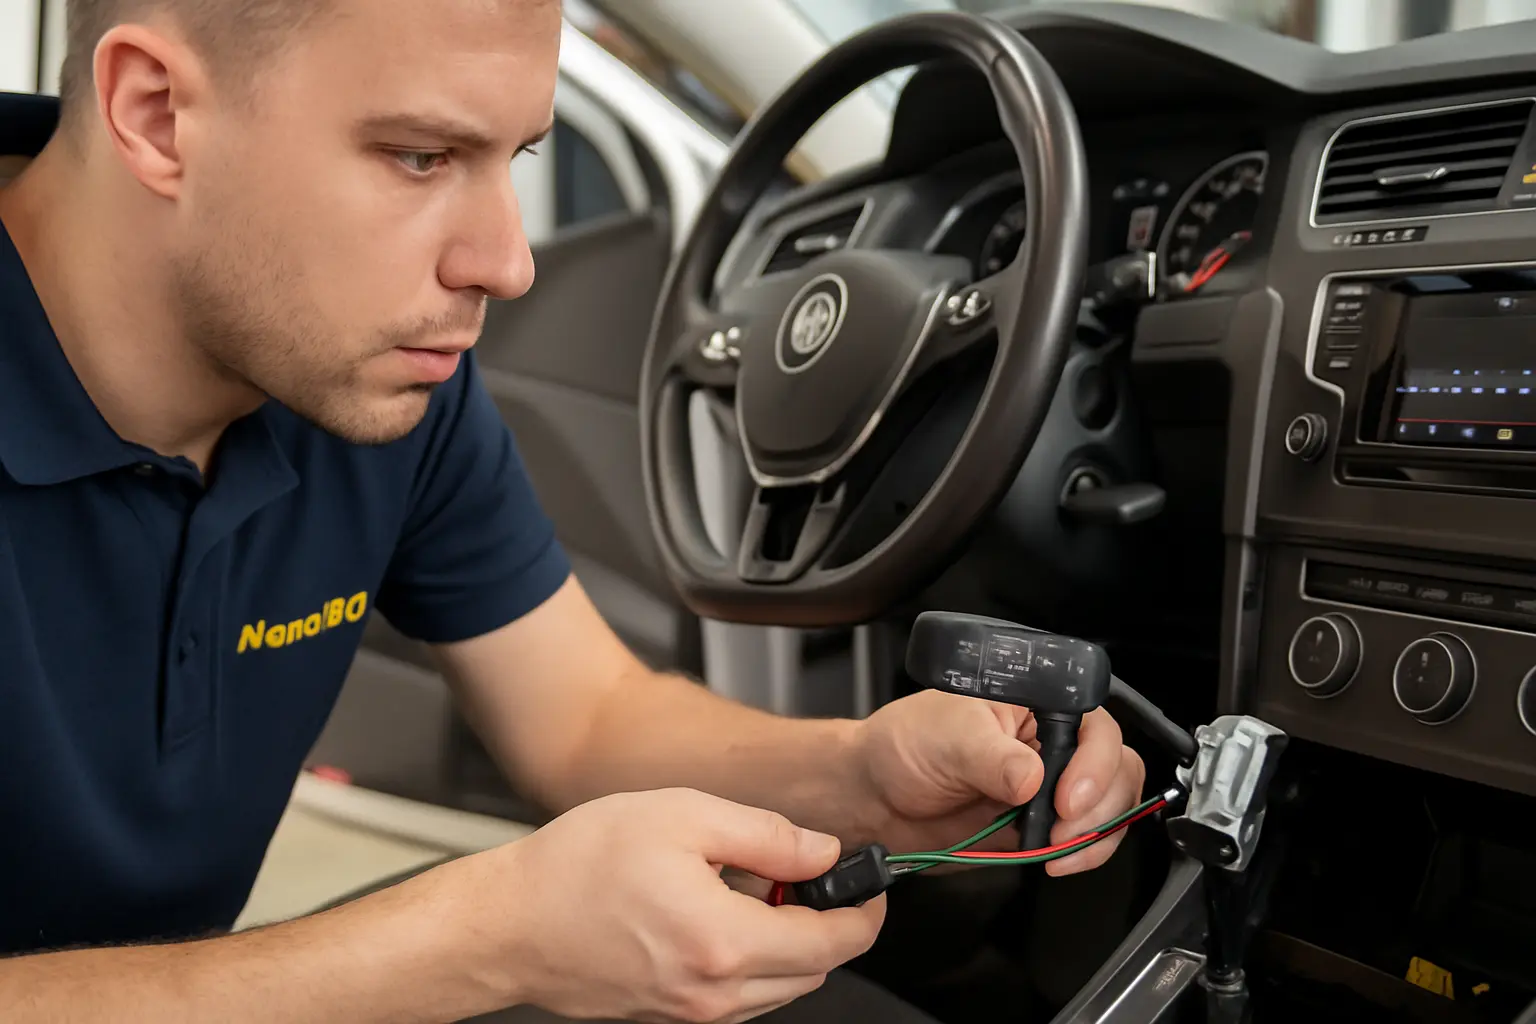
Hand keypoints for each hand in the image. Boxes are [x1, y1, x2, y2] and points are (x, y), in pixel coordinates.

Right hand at [425, 788, 883, 1022]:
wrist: (509, 922)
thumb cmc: (580, 864)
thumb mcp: (683, 816)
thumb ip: (767, 836)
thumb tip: (823, 852)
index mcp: (726, 942)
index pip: (833, 942)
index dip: (865, 912)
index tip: (872, 885)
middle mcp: (714, 993)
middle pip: (812, 970)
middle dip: (826, 924)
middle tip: (806, 874)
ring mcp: (691, 1014)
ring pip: (778, 988)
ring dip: (787, 943)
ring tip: (750, 888)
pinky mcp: (670, 1017)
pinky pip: (738, 995)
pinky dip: (749, 958)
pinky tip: (716, 913)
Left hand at [854, 690, 1145, 875]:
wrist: (878, 798)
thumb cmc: (905, 745)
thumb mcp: (946, 737)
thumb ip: (990, 757)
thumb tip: (1031, 777)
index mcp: (1035, 703)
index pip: (1093, 724)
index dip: (1094, 762)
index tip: (1066, 796)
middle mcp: (1050, 741)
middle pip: (1116, 765)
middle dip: (1100, 804)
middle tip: (1063, 829)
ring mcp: (1051, 783)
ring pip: (1111, 804)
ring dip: (1097, 833)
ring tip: (1058, 849)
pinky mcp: (1044, 823)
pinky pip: (1088, 838)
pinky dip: (1084, 853)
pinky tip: (1057, 860)